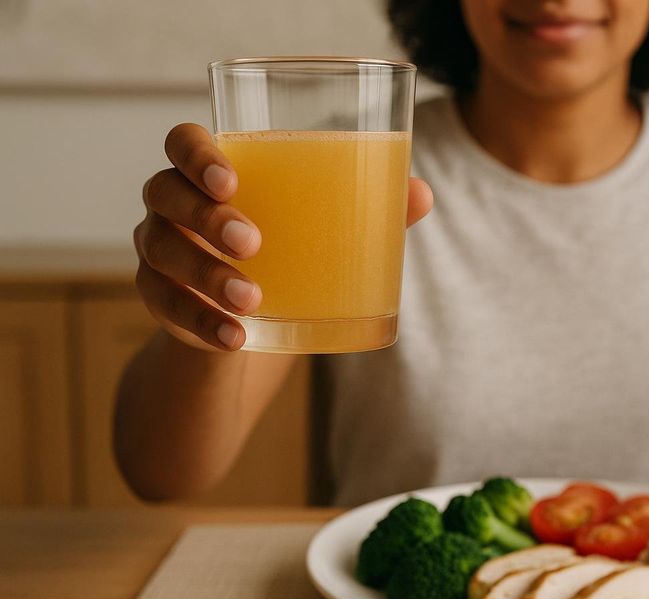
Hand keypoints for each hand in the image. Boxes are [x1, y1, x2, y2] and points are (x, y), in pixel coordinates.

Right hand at [134, 123, 432, 350]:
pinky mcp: (160, 299)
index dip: (196, 154)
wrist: (249, 326)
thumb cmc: (290, 255)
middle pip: (165, 193)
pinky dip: (201, 324)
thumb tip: (420, 193)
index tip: (231, 181)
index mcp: (214, 174)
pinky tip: (234, 338)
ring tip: (251, 300)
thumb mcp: (326, 234)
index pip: (183, 143)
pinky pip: (165, 307)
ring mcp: (160, 251)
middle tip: (252, 243)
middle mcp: (174, 204)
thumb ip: (369, 210)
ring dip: (206, 276)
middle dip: (206, 217)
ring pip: (162, 251)